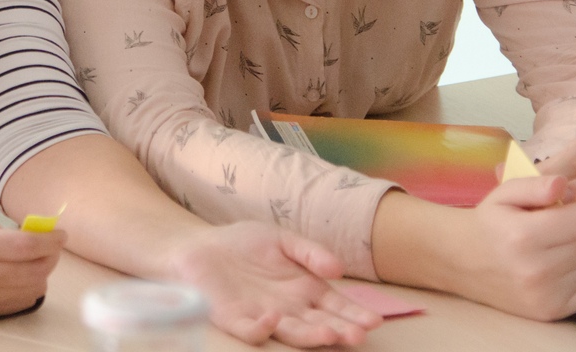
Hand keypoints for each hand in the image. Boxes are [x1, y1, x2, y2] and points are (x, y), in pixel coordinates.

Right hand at [0, 207, 64, 317]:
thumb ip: (4, 228)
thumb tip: (35, 236)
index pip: (25, 246)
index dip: (50, 241)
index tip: (61, 235)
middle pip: (32, 272)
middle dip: (50, 258)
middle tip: (52, 246)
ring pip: (29, 291)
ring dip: (41, 274)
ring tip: (37, 259)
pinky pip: (16, 304)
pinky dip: (27, 289)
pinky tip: (23, 275)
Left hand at [164, 222, 380, 346]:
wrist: (201, 245)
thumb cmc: (244, 243)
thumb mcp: (283, 240)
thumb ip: (311, 252)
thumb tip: (339, 269)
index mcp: (305, 290)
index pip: (336, 306)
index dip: (355, 314)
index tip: (374, 319)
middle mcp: (289, 309)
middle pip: (320, 323)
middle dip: (340, 330)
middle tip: (359, 334)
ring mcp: (263, 315)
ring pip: (292, 332)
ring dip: (311, 336)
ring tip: (330, 335)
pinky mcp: (234, 318)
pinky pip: (250, 329)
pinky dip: (261, 328)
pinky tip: (273, 320)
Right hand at [447, 176, 575, 319]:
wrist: (459, 261)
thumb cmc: (487, 223)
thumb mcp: (503, 193)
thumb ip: (534, 184)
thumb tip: (564, 184)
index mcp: (523, 236)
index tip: (574, 200)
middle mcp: (536, 270)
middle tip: (565, 220)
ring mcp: (545, 295)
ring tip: (562, 242)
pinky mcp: (550, 312)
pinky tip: (565, 264)